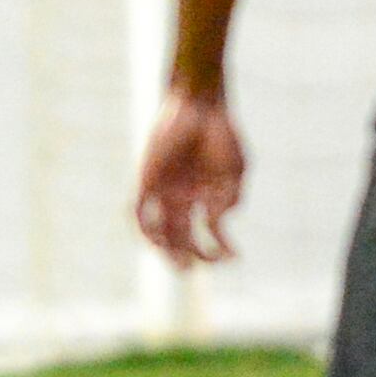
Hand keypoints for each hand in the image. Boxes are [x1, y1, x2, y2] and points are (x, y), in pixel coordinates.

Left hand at [132, 85, 245, 267]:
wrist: (201, 106)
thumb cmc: (221, 136)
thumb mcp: (235, 173)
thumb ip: (229, 200)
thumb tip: (214, 225)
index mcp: (204, 199)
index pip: (208, 235)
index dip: (221, 250)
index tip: (236, 258)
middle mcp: (182, 199)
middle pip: (181, 239)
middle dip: (191, 258)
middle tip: (199, 269)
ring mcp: (164, 191)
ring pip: (160, 233)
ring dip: (168, 252)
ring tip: (183, 264)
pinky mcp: (147, 181)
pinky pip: (139, 212)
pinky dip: (145, 229)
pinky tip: (159, 240)